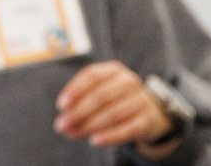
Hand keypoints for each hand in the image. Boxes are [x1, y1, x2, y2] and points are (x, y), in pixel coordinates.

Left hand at [54, 61, 175, 155]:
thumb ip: (80, 103)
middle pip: (100, 96)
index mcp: (114, 70)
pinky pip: (127, 129)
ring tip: (74, 134)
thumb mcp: (99, 93)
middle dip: (78, 112)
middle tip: (62, 125)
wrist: (149, 112)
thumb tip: (63, 120)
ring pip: (112, 113)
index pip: (91, 75)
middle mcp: (129, 81)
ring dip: (89, 126)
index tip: (61, 105)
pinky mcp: (148, 119)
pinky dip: (109, 136)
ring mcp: (141, 100)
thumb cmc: (116, 100)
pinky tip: (95, 141)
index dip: (74, 90)